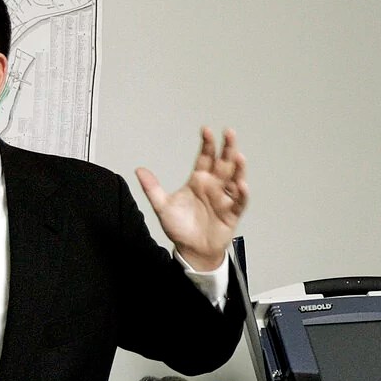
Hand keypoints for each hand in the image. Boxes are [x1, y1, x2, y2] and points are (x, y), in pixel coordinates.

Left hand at [135, 127, 247, 271]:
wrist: (191, 251)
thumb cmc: (180, 227)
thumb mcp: (162, 207)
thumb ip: (152, 188)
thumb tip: (139, 170)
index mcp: (198, 180)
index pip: (205, 158)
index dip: (206, 144)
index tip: (206, 130)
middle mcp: (214, 186)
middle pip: (223, 163)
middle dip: (227, 148)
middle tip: (229, 132)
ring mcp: (224, 198)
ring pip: (234, 178)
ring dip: (238, 167)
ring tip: (238, 155)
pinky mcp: (232, 213)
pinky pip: (239, 201)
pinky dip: (242, 193)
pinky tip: (241, 184)